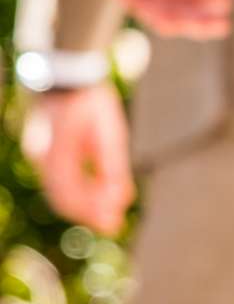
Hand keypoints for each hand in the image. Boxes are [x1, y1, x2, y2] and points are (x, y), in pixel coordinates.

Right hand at [22, 83, 134, 235]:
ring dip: (82, 209)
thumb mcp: (109, 130)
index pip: (70, 191)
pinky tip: (98, 200)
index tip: (114, 220)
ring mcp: (39, 155)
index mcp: (57, 148)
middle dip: (87, 215)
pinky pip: (57, 184)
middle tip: (113, 226)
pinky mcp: (44, 155)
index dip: (92, 209)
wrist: (68, 77)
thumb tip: (123, 198)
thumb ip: (114, 165)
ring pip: (57, 194)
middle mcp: (41, 155)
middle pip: (61, 198)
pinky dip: (77, 196)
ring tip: (108, 219)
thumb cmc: (91, 100)